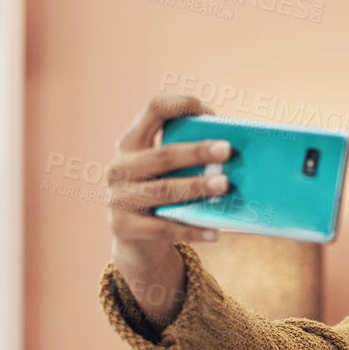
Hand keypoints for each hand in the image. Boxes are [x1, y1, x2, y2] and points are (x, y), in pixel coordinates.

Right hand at [105, 94, 231, 323]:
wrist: (136, 244)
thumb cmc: (161, 198)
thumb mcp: (164, 174)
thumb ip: (185, 159)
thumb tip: (230, 153)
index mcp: (130, 144)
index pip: (152, 110)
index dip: (181, 105)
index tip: (210, 113)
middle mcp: (119, 167)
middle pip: (163, 155)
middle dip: (196, 151)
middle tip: (227, 150)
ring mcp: (118, 198)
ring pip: (163, 190)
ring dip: (196, 187)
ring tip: (224, 185)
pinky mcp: (124, 227)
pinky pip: (164, 228)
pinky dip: (192, 230)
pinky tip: (216, 232)